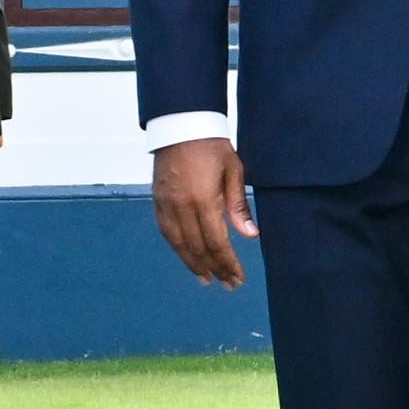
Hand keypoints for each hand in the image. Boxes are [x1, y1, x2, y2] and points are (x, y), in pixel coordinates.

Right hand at [154, 137, 250, 287]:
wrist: (181, 125)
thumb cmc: (212, 146)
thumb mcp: (234, 171)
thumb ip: (238, 206)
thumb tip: (250, 235)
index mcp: (204, 200)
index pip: (217, 243)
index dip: (228, 263)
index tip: (237, 278)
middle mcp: (182, 207)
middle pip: (198, 248)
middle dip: (214, 269)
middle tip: (227, 284)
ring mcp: (166, 205)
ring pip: (179, 244)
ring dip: (193, 264)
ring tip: (206, 278)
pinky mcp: (157, 201)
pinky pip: (166, 232)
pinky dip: (178, 248)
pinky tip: (187, 256)